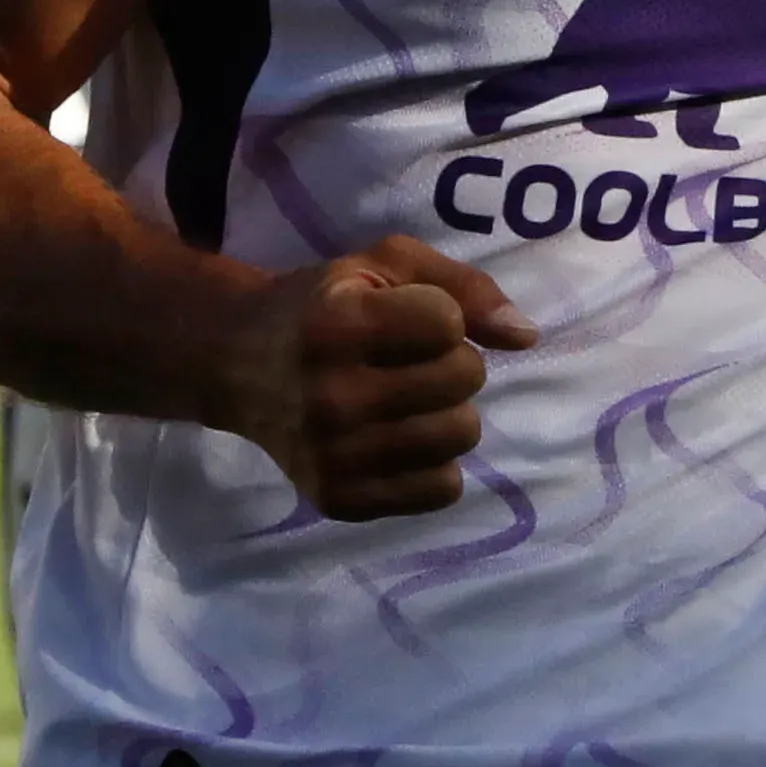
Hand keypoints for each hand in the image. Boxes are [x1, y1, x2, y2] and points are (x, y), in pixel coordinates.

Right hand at [200, 237, 521, 521]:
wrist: (239, 364)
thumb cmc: (323, 305)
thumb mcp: (383, 266)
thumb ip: (463, 286)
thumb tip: (526, 337)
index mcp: (336, 327)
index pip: (448, 324)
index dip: (439, 316)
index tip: (403, 317)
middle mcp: (330, 397)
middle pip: (463, 381)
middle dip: (451, 363)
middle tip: (406, 362)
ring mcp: (332, 456)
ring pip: (460, 437)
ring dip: (449, 413)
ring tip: (408, 401)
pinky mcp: (339, 500)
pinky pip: (442, 490)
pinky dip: (435, 464)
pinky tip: (400, 441)